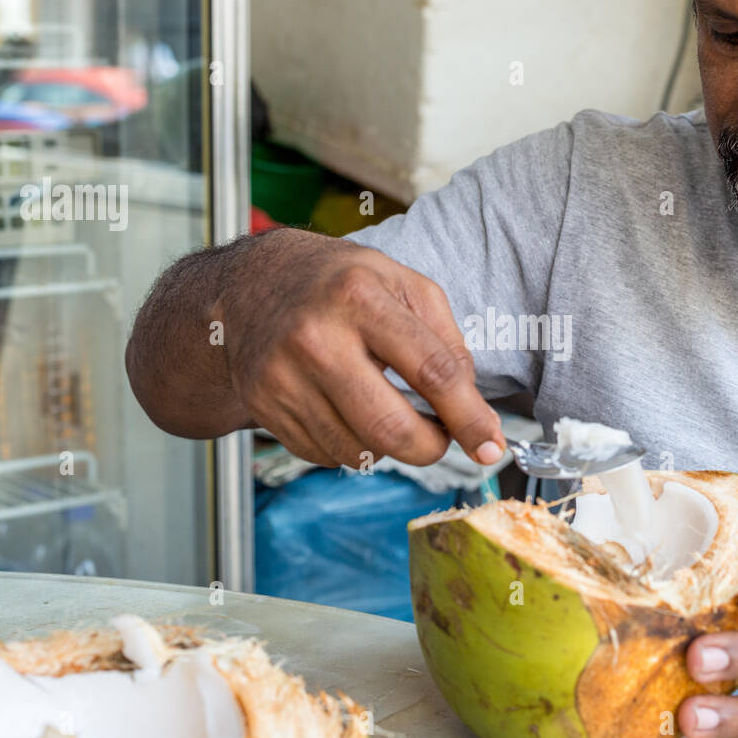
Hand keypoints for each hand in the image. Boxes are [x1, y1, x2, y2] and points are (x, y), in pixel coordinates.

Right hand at [219, 229, 504, 467]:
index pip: (432, 371)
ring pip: (358, 451)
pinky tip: (346, 410)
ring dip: (388, 447)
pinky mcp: (263, 406)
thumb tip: (474, 411)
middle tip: (439, 437)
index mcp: (360, 296)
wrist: (248, 286)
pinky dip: (351, 445)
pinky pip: (325, 454)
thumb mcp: (402, 284)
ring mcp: (282, 376)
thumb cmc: (339, 283)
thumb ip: (447, 341)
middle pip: (391, 428)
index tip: (489, 446)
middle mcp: (316, 338)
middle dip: (430, 447)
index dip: (468, 418)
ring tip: (386, 409)